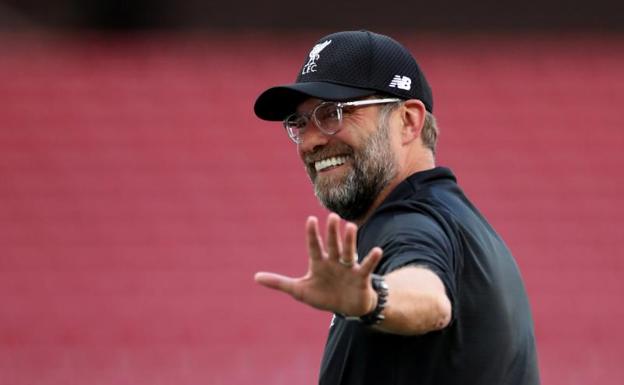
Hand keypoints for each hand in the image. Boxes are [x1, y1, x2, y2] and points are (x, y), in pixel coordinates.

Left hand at [254, 213, 382, 316]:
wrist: (347, 308)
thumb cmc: (324, 295)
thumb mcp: (300, 291)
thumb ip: (279, 283)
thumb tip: (255, 277)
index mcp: (319, 263)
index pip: (314, 246)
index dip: (312, 234)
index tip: (311, 220)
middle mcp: (334, 261)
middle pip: (332, 244)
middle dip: (332, 232)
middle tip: (332, 216)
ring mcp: (348, 268)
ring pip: (349, 251)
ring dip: (349, 240)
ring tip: (350, 226)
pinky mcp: (361, 277)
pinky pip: (366, 266)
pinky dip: (371, 259)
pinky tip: (376, 250)